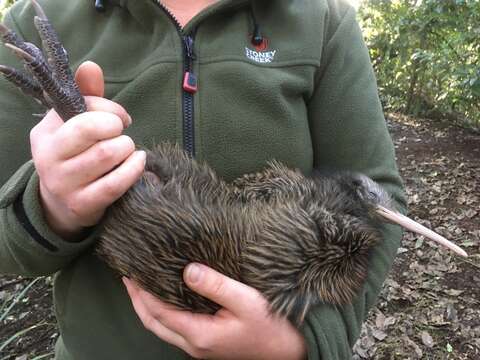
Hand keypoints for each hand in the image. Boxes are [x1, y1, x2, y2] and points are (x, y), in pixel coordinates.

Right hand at [31, 61, 145, 237]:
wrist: (62, 204)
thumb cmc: (76, 156)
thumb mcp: (74, 126)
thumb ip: (86, 97)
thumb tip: (91, 66)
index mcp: (44, 133)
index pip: (79, 109)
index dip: (109, 109)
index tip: (121, 118)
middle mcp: (47, 158)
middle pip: (89, 129)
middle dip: (116, 128)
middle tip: (122, 133)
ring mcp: (63, 183)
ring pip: (106, 155)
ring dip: (127, 148)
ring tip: (128, 150)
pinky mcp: (82, 204)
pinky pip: (114, 184)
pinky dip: (133, 169)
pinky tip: (138, 162)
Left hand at [123, 263, 306, 359]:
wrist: (290, 350)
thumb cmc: (271, 325)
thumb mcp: (246, 301)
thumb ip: (216, 285)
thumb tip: (188, 270)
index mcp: (200, 334)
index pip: (159, 312)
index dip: (142, 294)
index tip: (130, 274)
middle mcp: (195, 344)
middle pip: (154, 324)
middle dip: (138, 302)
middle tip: (129, 280)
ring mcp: (201, 347)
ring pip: (163, 329)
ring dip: (149, 309)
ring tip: (142, 289)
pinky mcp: (208, 344)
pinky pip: (176, 329)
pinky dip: (164, 314)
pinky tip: (168, 300)